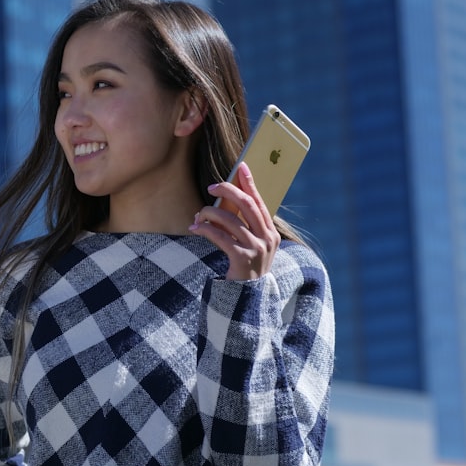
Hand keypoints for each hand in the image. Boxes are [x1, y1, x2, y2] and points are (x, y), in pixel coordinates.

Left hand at [189, 162, 279, 280]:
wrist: (248, 299)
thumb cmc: (244, 267)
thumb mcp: (249, 244)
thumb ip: (241, 224)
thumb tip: (224, 199)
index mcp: (270, 232)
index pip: (260, 201)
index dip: (250, 183)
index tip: (241, 166)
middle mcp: (267, 238)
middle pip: (247, 205)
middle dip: (228, 191)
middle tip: (212, 187)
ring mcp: (257, 249)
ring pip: (230, 220)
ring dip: (210, 213)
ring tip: (198, 215)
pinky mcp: (242, 259)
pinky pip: (221, 236)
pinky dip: (205, 229)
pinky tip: (195, 228)